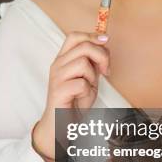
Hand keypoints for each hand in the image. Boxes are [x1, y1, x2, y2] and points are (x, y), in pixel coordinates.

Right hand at [32, 31, 109, 159]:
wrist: (61, 125)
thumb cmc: (75, 101)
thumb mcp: (88, 77)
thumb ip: (93, 62)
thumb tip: (104, 43)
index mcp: (62, 59)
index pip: (74, 36)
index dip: (92, 35)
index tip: (106, 40)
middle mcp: (57, 65)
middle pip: (83, 46)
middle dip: (102, 56)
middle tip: (106, 71)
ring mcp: (56, 77)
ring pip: (83, 63)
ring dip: (93, 77)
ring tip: (89, 88)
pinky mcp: (58, 91)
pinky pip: (82, 83)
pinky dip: (88, 92)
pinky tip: (82, 98)